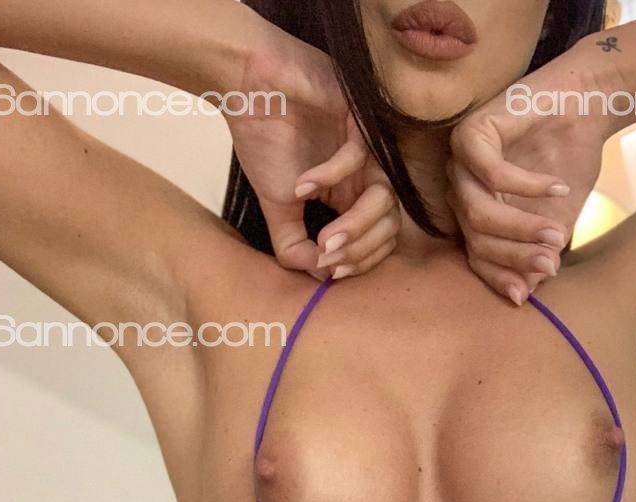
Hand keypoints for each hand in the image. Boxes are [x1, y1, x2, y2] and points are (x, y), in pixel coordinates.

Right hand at [229, 16, 398, 276]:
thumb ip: (294, 247)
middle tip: (327, 256)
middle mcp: (365, 173)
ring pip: (384, 195)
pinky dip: (332, 178)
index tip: (330, 269)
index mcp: (352, 194)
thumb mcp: (278, 208)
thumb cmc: (264, 142)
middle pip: (388, 223)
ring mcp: (366, 145)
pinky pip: (360, 156)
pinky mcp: (358, 115)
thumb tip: (318, 278)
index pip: (378, 238)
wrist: (247, 89)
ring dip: (355, 225)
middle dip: (359, 248)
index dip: (360, 260)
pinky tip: (304, 185)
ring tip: (324, 239)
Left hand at [449, 54, 610, 302]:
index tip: (525, 295)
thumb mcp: (556, 221)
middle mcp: (461, 189)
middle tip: (551, 263)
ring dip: (521, 227)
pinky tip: (557, 187)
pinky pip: (491, 173)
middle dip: (516, 254)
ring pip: (478, 211)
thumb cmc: (570, 163)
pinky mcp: (471, 132)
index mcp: (476, 213)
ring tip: (556, 234)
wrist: (586, 104)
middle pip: (476, 238)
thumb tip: (523, 296)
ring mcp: (461, 161)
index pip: (476, 255)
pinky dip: (526, 186)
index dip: (500, 276)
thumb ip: (536, 255)